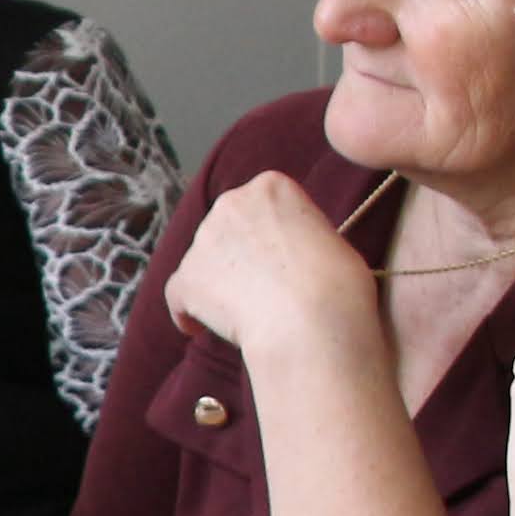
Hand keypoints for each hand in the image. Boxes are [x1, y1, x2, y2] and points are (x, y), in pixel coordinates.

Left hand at [164, 173, 376, 356]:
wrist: (310, 321)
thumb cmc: (336, 283)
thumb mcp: (331, 239)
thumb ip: (302, 233)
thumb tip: (293, 250)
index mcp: (271, 186)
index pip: (261, 205)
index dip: (269, 233)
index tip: (279, 256)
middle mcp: (230, 204)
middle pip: (227, 228)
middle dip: (237, 253)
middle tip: (260, 285)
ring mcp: (202, 241)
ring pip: (203, 260)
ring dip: (216, 281)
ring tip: (242, 311)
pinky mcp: (185, 279)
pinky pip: (178, 293)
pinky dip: (187, 311)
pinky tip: (198, 328)